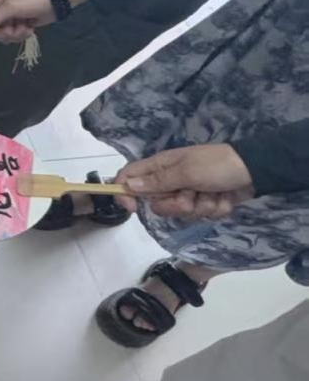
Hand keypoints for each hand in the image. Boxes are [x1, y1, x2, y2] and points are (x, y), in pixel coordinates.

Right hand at [0, 0, 85, 42]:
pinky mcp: (17, 27)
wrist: (55, 2)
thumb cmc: (31, 1)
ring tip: (24, 26)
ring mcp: (7, 21)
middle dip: (1, 34)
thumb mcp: (10, 7)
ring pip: (1, 37)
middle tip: (12, 29)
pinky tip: (29, 27)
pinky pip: (12, 38)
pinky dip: (21, 35)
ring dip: (14, 35)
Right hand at [115, 144, 254, 217]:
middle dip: (176, 205)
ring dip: (200, 206)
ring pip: (181, 212)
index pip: (129, 177)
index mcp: (161, 166)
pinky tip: (224, 197)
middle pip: (157, 203)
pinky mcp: (204, 202)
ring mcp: (188, 192)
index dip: (125, 192)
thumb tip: (127, 184)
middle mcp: (171, 180)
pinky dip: (214, 208)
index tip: (132, 208)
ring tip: (213, 193)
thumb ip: (157, 181)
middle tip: (190, 194)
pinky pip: (200, 215)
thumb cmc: (217, 165)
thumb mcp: (186, 172)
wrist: (256, 171)